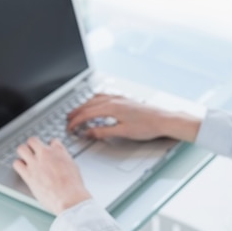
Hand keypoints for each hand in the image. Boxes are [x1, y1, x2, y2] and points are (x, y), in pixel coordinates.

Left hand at [13, 137, 91, 214]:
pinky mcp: (28, 174)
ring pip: (21, 149)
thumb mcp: (73, 167)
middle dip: (33, 146)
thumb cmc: (73, 186)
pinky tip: (22, 169)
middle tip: (34, 152)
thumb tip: (61, 161)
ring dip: (23, 153)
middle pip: (33, 140)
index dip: (50, 146)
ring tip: (25, 159)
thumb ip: (64, 160)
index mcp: (59, 150)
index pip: (52, 141)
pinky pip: (17, 164)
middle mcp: (46, 153)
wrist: (68, 197)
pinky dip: (18, 165)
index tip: (49, 152)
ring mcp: (35, 163)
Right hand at [68, 94, 200, 142]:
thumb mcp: (122, 132)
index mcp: (112, 107)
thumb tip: (88, 133)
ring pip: (96, 99)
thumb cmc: (147, 126)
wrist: (163, 120)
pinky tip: (96, 105)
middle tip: (68, 120)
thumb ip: (103, 132)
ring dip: (85, 106)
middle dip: (77, 112)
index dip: (76, 121)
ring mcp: (120, 98)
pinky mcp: (125, 100)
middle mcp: (115, 100)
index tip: (69, 128)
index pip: (87, 114)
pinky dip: (95, 101)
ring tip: (78, 112)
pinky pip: (105, 98)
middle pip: (89, 105)